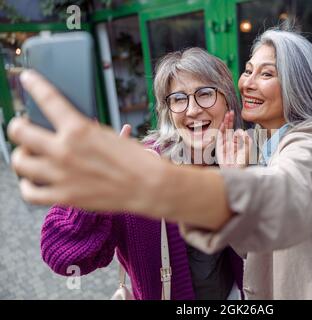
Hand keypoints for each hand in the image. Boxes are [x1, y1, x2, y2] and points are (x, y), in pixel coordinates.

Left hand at [7, 70, 164, 213]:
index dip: (34, 84)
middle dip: (18, 126)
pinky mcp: (64, 197)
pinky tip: (33, 180)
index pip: (47, 98)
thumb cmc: (136, 160)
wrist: (149, 186)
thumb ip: (83, 132)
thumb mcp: (109, 136)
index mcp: (79, 129)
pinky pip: (29, 193)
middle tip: (25, 127)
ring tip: (29, 155)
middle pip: (19, 131)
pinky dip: (27, 186)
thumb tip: (67, 129)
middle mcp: (64, 150)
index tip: (28, 79)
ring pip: (19, 162)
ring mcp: (61, 175)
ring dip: (21, 156)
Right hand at [216, 110, 251, 168]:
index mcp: (237, 143)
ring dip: (226, 122)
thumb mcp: (247, 149)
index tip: (239, 122)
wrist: (234, 169)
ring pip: (225, 130)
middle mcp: (230, 142)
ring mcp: (224, 143)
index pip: (237, 131)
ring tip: (227, 115)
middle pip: (230, 128)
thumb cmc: (241, 161)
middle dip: (230, 120)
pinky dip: (221, 130)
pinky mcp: (219, 146)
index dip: (237, 126)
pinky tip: (223, 124)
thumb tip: (244, 131)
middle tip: (231, 112)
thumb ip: (247, 139)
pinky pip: (219, 136)